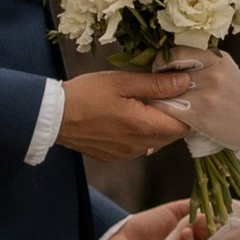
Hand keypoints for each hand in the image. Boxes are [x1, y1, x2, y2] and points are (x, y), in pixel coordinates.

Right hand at [58, 70, 192, 161]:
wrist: (52, 116)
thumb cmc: (87, 94)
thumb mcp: (122, 82)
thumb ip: (156, 84)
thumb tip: (185, 83)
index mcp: (144, 127)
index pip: (183, 127)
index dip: (187, 110)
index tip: (180, 93)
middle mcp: (139, 146)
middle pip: (171, 135)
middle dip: (172, 116)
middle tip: (160, 94)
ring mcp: (126, 154)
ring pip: (154, 141)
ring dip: (155, 124)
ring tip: (141, 103)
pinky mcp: (114, 156)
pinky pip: (137, 146)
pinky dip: (138, 133)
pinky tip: (125, 116)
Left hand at [157, 49, 239, 164]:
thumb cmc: (237, 94)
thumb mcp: (224, 67)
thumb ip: (200, 60)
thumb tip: (168, 57)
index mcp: (216, 58)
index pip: (177, 52)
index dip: (163, 60)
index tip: (160, 68)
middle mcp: (212, 74)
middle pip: (169, 73)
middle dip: (158, 80)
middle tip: (155, 86)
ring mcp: (206, 96)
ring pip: (166, 93)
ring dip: (158, 97)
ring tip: (158, 100)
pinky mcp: (201, 117)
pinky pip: (170, 110)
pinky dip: (163, 111)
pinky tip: (164, 113)